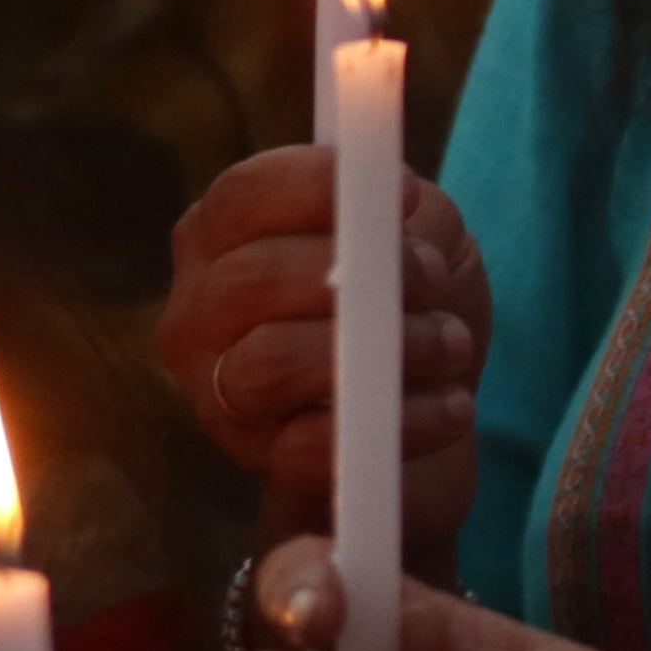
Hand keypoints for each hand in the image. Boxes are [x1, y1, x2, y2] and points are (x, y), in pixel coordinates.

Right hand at [162, 149, 486, 573]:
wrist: (410, 430)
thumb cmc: (398, 313)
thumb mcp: (414, 241)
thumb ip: (400, 215)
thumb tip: (394, 201)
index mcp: (219, 239)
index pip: (242, 197)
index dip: (315, 187)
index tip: (404, 193)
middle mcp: (198, 313)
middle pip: (249, 279)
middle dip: (355, 273)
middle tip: (432, 277)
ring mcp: (218, 394)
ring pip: (270, 363)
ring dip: (381, 348)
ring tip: (451, 344)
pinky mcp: (261, 463)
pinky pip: (312, 447)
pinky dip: (398, 422)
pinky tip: (451, 407)